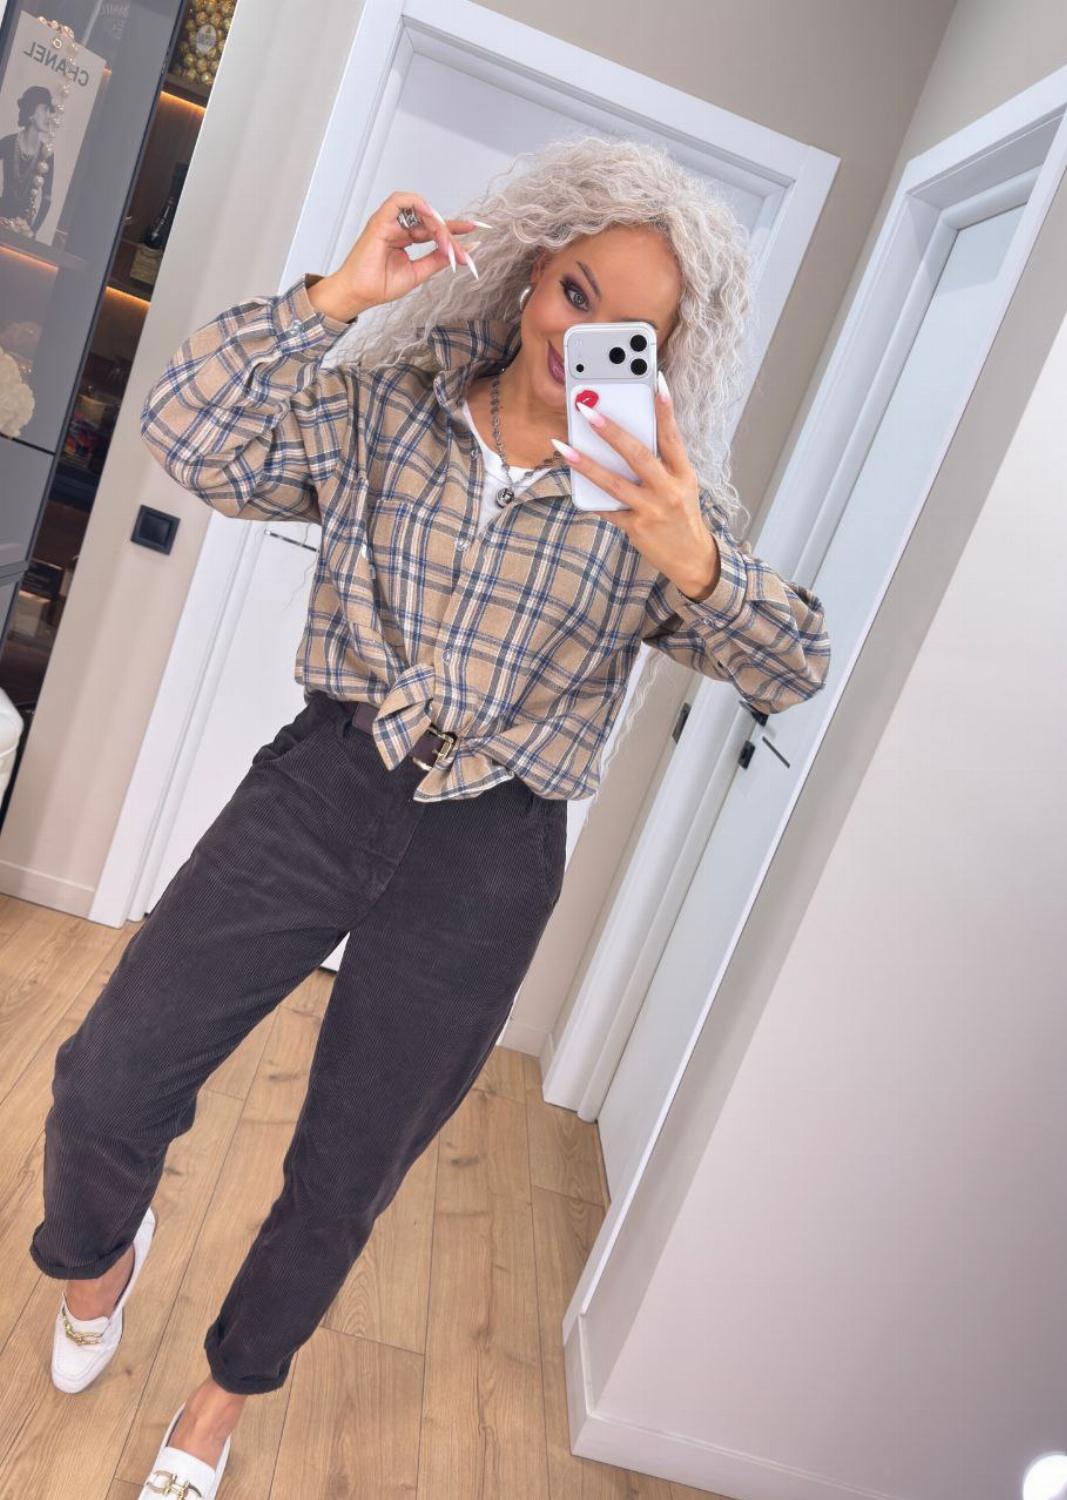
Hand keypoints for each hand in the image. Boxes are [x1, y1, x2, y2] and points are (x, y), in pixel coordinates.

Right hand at [310, 189, 482, 319]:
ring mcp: (389, 222)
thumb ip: (438, 259)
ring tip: (444, 236)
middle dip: (448, 232)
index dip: (454, 228)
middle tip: (459, 248)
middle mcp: (398, 228)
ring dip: (435, 221)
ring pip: (419, 209)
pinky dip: (417, 203)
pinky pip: (400, 200)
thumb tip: (464, 252)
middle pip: (430, 221)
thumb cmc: (379, 285)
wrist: (359, 293)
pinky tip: (430, 215)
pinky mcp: (380, 220)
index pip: (433, 229)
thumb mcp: (418, 273)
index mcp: (405, 239)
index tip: (474, 229)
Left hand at [560, 383, 720, 598]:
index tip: (656, 382)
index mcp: (683, 473)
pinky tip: (573, 483)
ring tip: (564, 447)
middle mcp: (669, 490)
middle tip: (589, 411)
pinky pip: (608, 509)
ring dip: (586, 464)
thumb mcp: (682, 485)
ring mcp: (652, 510)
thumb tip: (627, 438)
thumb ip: (661, 463)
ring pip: (614, 483)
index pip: (673, 436)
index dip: (665, 409)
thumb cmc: (681, 514)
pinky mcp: (636, 528)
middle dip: (611, 431)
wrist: (691, 557)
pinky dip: (591, 497)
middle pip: (638, 455)